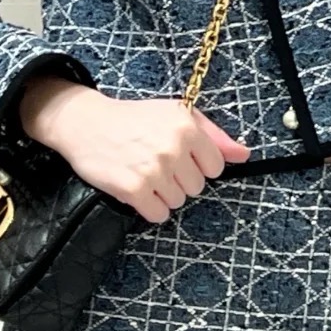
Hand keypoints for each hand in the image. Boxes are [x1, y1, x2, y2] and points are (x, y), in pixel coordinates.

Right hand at [33, 93, 251, 225]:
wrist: (86, 123)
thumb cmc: (134, 119)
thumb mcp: (176, 115)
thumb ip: (213, 135)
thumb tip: (244, 155)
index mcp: (187, 127)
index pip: (215, 166)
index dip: (198, 164)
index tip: (180, 156)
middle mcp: (173, 148)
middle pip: (197, 187)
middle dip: (180, 179)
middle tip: (156, 162)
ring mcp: (153, 170)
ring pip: (178, 202)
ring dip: (163, 194)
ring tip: (144, 172)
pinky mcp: (133, 190)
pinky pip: (158, 215)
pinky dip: (149, 208)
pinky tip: (137, 188)